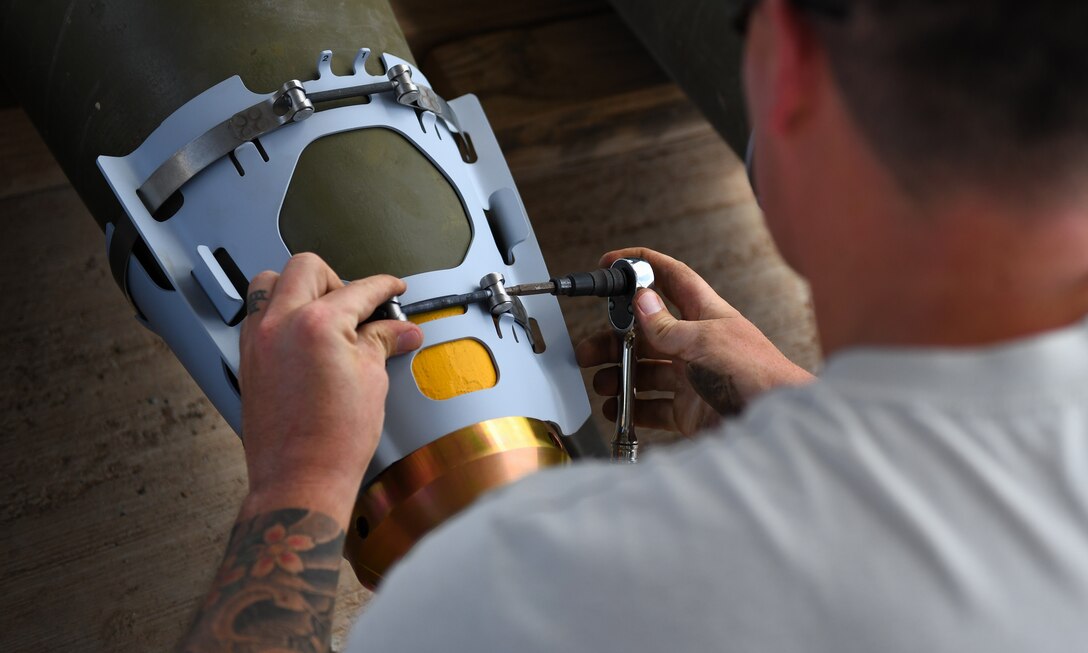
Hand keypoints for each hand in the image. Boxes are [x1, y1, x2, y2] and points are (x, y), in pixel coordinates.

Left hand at [238, 253, 422, 521]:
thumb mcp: (372, 381)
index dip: (384, 287)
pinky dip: (279, 313)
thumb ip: (381, 343)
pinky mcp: (247, 359)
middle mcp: (279, 324)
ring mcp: (258, 340)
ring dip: (299, 288)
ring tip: (324, 313)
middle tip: (358, 305)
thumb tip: (399, 331)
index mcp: (317, 324)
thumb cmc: (332, 442)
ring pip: (270, 283)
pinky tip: (303, 335)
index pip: (358, 288)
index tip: (392, 290)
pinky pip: (257, 314)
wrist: (300, 480)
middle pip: (307, 268)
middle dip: (338, 279)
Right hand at [576, 248, 813, 436]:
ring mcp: (691, 377)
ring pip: (644, 370)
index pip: (671, 279)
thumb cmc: (756, 375)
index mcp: (705, 314)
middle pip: (646, 332)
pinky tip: (615, 409)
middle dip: (615, 338)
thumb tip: (641, 300)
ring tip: (600, 383)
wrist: (775, 425)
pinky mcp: (689, 409)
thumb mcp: (706, 341)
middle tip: (588, 349)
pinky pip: (652, 405)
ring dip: (618, 374)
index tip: (613, 263)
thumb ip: (668, 326)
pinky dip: (631, 407)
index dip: (642, 266)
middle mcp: (696, 343)